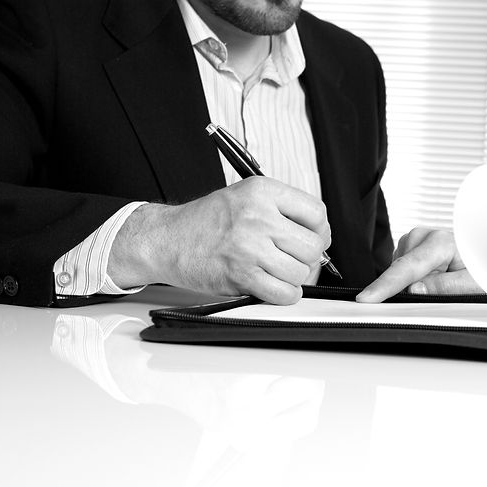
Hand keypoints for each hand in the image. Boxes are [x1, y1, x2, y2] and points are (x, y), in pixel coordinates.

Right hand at [109, 176, 329, 303]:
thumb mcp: (244, 196)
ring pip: (301, 272)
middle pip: (312, 246)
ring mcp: (249, 247)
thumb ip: (281, 210)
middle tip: (294, 259)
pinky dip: (284, 295)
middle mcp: (257, 216)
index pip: (316, 213)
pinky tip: (272, 285)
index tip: (313, 238)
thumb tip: (319, 236)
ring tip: (277, 271)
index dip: (320, 231)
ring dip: (294, 278)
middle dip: (308, 258)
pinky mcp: (241, 275)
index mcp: (261, 191)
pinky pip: (284, 294)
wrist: (165, 239)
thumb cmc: (205, 221)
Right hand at [356, 227, 482, 302]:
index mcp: (439, 242)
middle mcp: (423, 236)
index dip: (385, 286)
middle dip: (411, 288)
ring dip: (413, 282)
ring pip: (399, 272)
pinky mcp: (410, 246)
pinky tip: (432, 274)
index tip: (366, 298)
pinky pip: (402, 269)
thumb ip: (445, 287)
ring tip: (441, 278)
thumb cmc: (481, 267)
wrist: (485, 251)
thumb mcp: (473, 283)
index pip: (406, 269)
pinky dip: (412, 277)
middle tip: (442, 287)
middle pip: (400, 272)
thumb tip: (414, 290)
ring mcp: (414, 239)